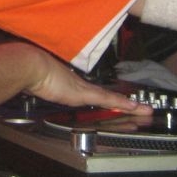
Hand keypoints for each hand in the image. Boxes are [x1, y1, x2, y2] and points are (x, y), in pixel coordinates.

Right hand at [24, 50, 153, 115]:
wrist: (31, 65)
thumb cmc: (32, 72)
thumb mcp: (41, 81)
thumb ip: (44, 84)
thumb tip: (39, 85)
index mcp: (72, 85)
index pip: (96, 94)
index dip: (109, 99)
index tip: (120, 103)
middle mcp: (81, 85)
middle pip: (107, 97)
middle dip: (123, 104)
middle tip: (141, 109)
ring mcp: (83, 88)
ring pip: (111, 99)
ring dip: (129, 106)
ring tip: (145, 110)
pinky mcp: (84, 93)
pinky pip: (108, 99)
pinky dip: (122, 104)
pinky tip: (135, 108)